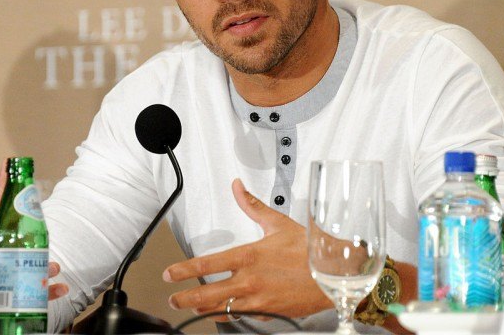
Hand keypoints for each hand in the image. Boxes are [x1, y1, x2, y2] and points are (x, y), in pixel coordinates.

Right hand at [0, 165, 68, 333]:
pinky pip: (30, 293)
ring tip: (52, 267)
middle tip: (39, 242)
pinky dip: (47, 292)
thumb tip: (8, 166)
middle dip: (21, 246)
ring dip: (39, 270)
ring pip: (17, 273)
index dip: (3, 212)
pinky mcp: (10, 295)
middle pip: (3, 248)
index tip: (20, 202)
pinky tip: (60, 287)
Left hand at [163, 179, 332, 321]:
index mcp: (249, 255)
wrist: (333, 272)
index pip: (207, 264)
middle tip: (172, 297)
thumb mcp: (277, 222)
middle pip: (207, 293)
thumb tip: (237, 186)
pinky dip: (226, 316)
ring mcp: (258, 299)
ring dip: (201, 308)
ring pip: (220, 309)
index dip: (183, 270)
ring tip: (189, 307)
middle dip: (184, 297)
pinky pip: (240, 317)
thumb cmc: (308, 248)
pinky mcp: (268, 312)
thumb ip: (252, 205)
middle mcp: (249, 280)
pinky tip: (219, 313)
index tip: (170, 273)